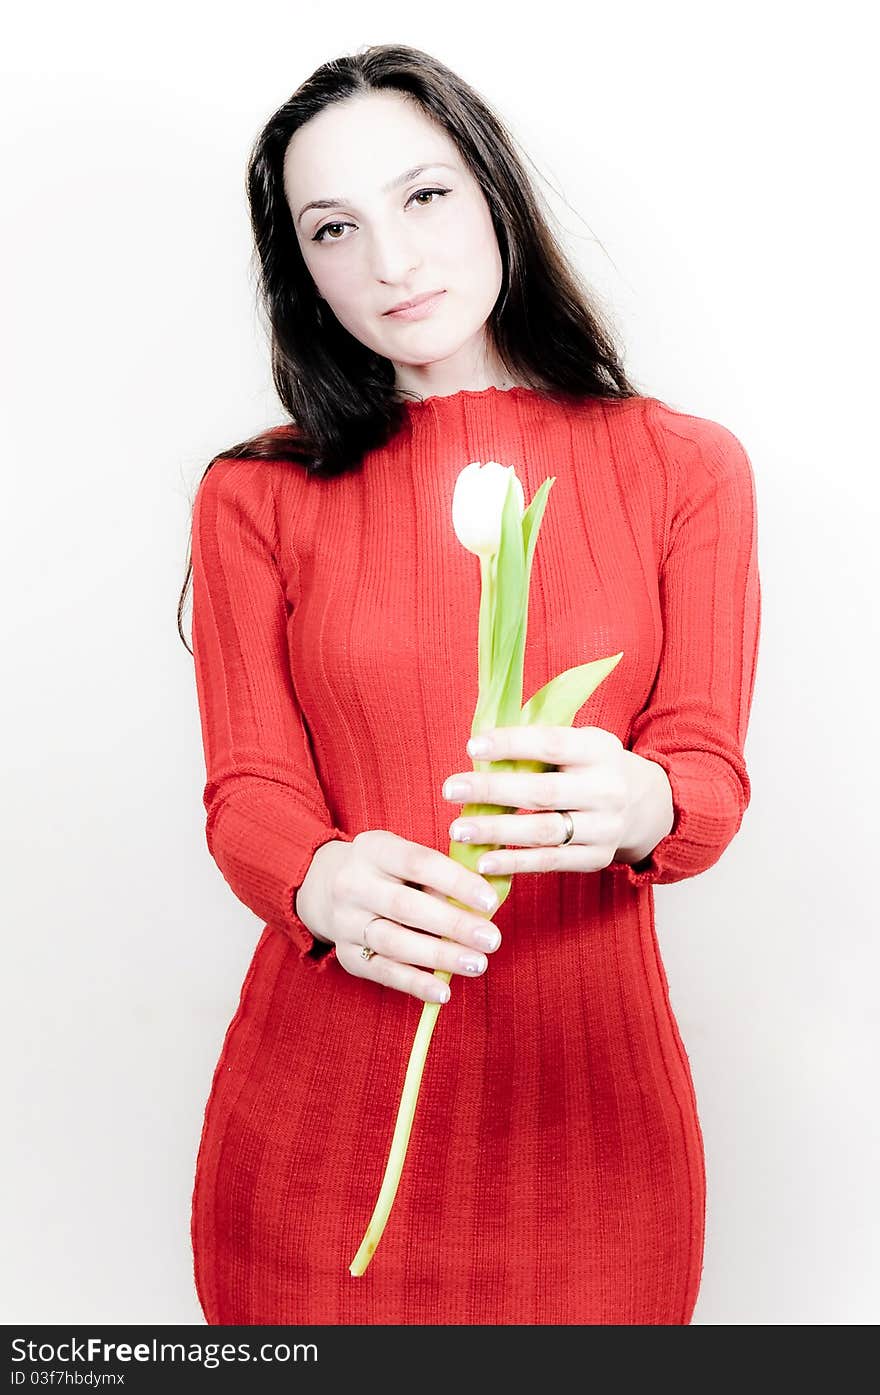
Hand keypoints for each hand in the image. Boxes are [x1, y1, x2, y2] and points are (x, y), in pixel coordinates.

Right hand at [302, 830, 503, 1003]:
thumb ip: (437, 874)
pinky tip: (443, 992)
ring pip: (394, 942)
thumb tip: (483, 902)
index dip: (456, 882)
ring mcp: (346, 922)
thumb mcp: (402, 855)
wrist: (323, 886)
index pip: (418, 863)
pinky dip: (414, 984)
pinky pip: (383, 972)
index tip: (490, 901)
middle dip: (453, 925)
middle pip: (406, 906)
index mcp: (373, 850)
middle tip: (492, 939)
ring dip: (439, 957)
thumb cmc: (384, 870)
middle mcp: (353, 885)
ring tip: (477, 964)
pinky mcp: (346, 955)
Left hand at [442, 724, 645, 873]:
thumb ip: (541, 743)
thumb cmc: (592, 768)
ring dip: (496, 831)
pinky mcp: (597, 858)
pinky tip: (483, 862)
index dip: (510, 744)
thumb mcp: (581, 743)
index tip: (472, 747)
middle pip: (542, 791)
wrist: (646, 805)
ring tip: (458, 830)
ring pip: (543, 831)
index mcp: (598, 750)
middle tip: (451, 789)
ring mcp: (604, 827)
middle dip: (492, 790)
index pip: (551, 744)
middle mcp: (606, 789)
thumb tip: (482, 745)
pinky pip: (550, 862)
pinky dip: (514, 864)